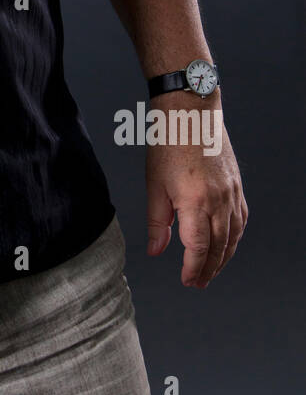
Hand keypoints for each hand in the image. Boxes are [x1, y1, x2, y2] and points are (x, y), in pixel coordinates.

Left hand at [145, 96, 247, 287]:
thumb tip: (156, 250)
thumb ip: (157, 222)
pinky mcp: (237, 185)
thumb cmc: (168, 142)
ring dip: (223, 257)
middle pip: (219, 248)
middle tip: (197, 283)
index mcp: (195, 202)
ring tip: (211, 270)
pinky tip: (226, 243)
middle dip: (208, 270)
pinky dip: (234, 236)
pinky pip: (241, 219)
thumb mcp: (154, 184)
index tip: (187, 281)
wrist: (191, 110)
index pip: (198, 249)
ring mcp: (231, 193)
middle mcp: (218, 201)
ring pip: (233, 236)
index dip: (193, 269)